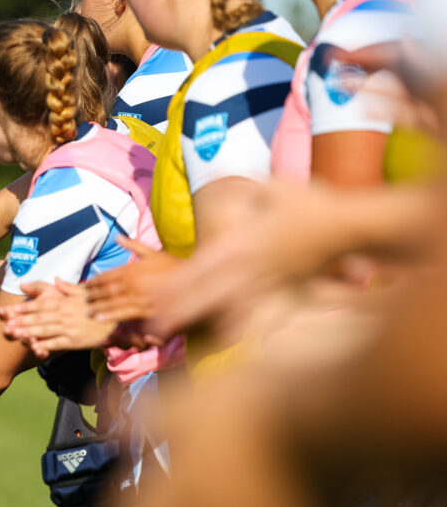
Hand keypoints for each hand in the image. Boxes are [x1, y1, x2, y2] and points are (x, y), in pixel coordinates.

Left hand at [0, 279, 115, 357]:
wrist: (115, 321)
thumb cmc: (98, 305)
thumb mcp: (84, 292)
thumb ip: (67, 286)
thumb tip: (55, 278)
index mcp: (64, 302)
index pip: (39, 304)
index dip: (23, 307)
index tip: (8, 310)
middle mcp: (64, 314)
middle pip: (38, 317)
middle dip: (20, 321)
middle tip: (4, 325)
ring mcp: (68, 328)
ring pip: (44, 330)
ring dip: (27, 332)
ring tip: (13, 334)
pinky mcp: (74, 341)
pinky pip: (56, 343)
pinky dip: (45, 345)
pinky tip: (33, 347)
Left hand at [84, 238, 181, 323]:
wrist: (196, 280)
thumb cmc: (174, 266)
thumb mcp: (153, 253)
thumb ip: (134, 246)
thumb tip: (117, 237)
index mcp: (132, 270)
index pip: (107, 277)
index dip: (94, 283)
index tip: (86, 287)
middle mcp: (134, 284)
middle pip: (107, 292)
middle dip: (94, 298)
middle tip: (84, 302)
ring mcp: (141, 298)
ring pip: (115, 304)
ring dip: (101, 309)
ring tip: (90, 314)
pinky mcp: (150, 311)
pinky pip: (129, 315)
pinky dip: (116, 317)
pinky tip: (107, 321)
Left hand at [143, 183, 348, 339]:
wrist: (350, 226)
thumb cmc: (312, 204)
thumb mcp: (273, 186)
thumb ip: (243, 186)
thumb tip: (217, 169)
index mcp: (244, 241)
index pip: (204, 265)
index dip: (178, 282)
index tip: (156, 293)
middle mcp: (252, 265)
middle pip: (210, 290)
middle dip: (182, 308)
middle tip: (156, 324)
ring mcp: (268, 280)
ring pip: (229, 304)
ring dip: (204, 317)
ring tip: (182, 331)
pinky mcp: (283, 289)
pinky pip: (258, 310)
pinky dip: (241, 324)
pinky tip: (226, 338)